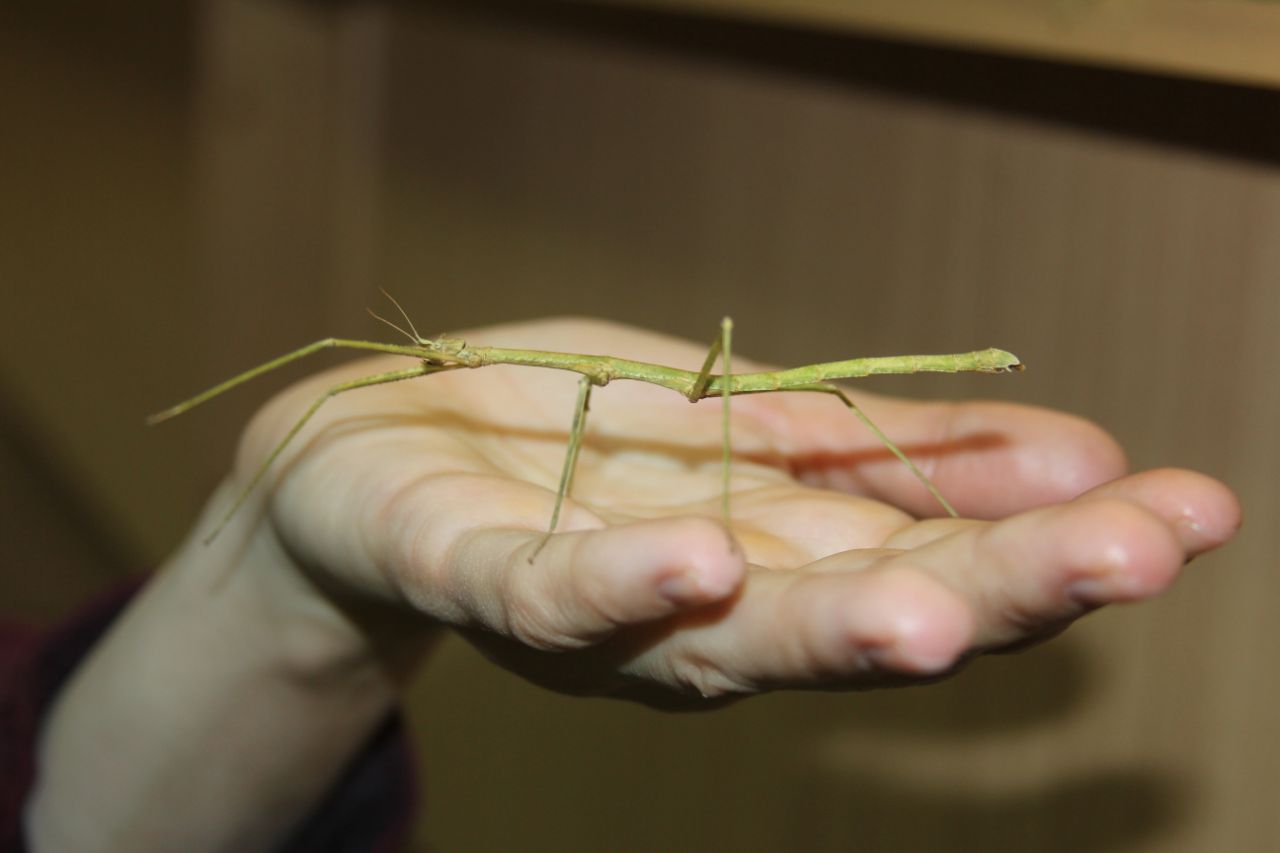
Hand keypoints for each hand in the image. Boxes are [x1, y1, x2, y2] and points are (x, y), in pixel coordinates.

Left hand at [231, 317, 1239, 704]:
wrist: (379, 449)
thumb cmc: (582, 444)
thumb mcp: (758, 429)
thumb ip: (897, 456)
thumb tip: (1080, 456)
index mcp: (777, 558)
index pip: (931, 559)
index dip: (1053, 548)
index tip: (1185, 509)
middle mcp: (703, 609)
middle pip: (856, 611)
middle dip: (994, 594)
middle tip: (1135, 556)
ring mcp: (590, 606)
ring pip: (721, 633)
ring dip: (830, 623)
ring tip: (932, 616)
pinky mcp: (474, 565)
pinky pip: (547, 589)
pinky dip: (621, 585)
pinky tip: (702, 555)